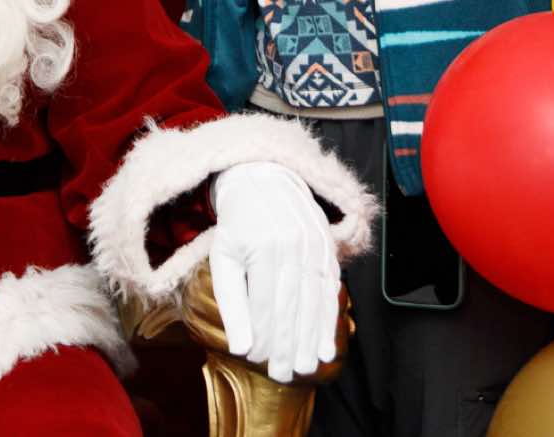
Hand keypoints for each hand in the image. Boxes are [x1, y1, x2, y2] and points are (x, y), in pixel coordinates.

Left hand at [209, 161, 339, 382]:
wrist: (264, 178)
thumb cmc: (237, 224)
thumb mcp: (223, 256)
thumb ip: (231, 301)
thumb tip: (240, 346)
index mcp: (261, 246)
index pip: (265, 302)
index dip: (264, 334)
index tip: (259, 361)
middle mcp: (291, 246)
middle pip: (292, 305)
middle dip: (289, 344)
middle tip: (285, 375)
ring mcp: (314, 246)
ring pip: (314, 301)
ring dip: (311, 339)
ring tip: (307, 368)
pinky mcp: (328, 248)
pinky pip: (330, 291)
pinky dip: (329, 322)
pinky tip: (326, 347)